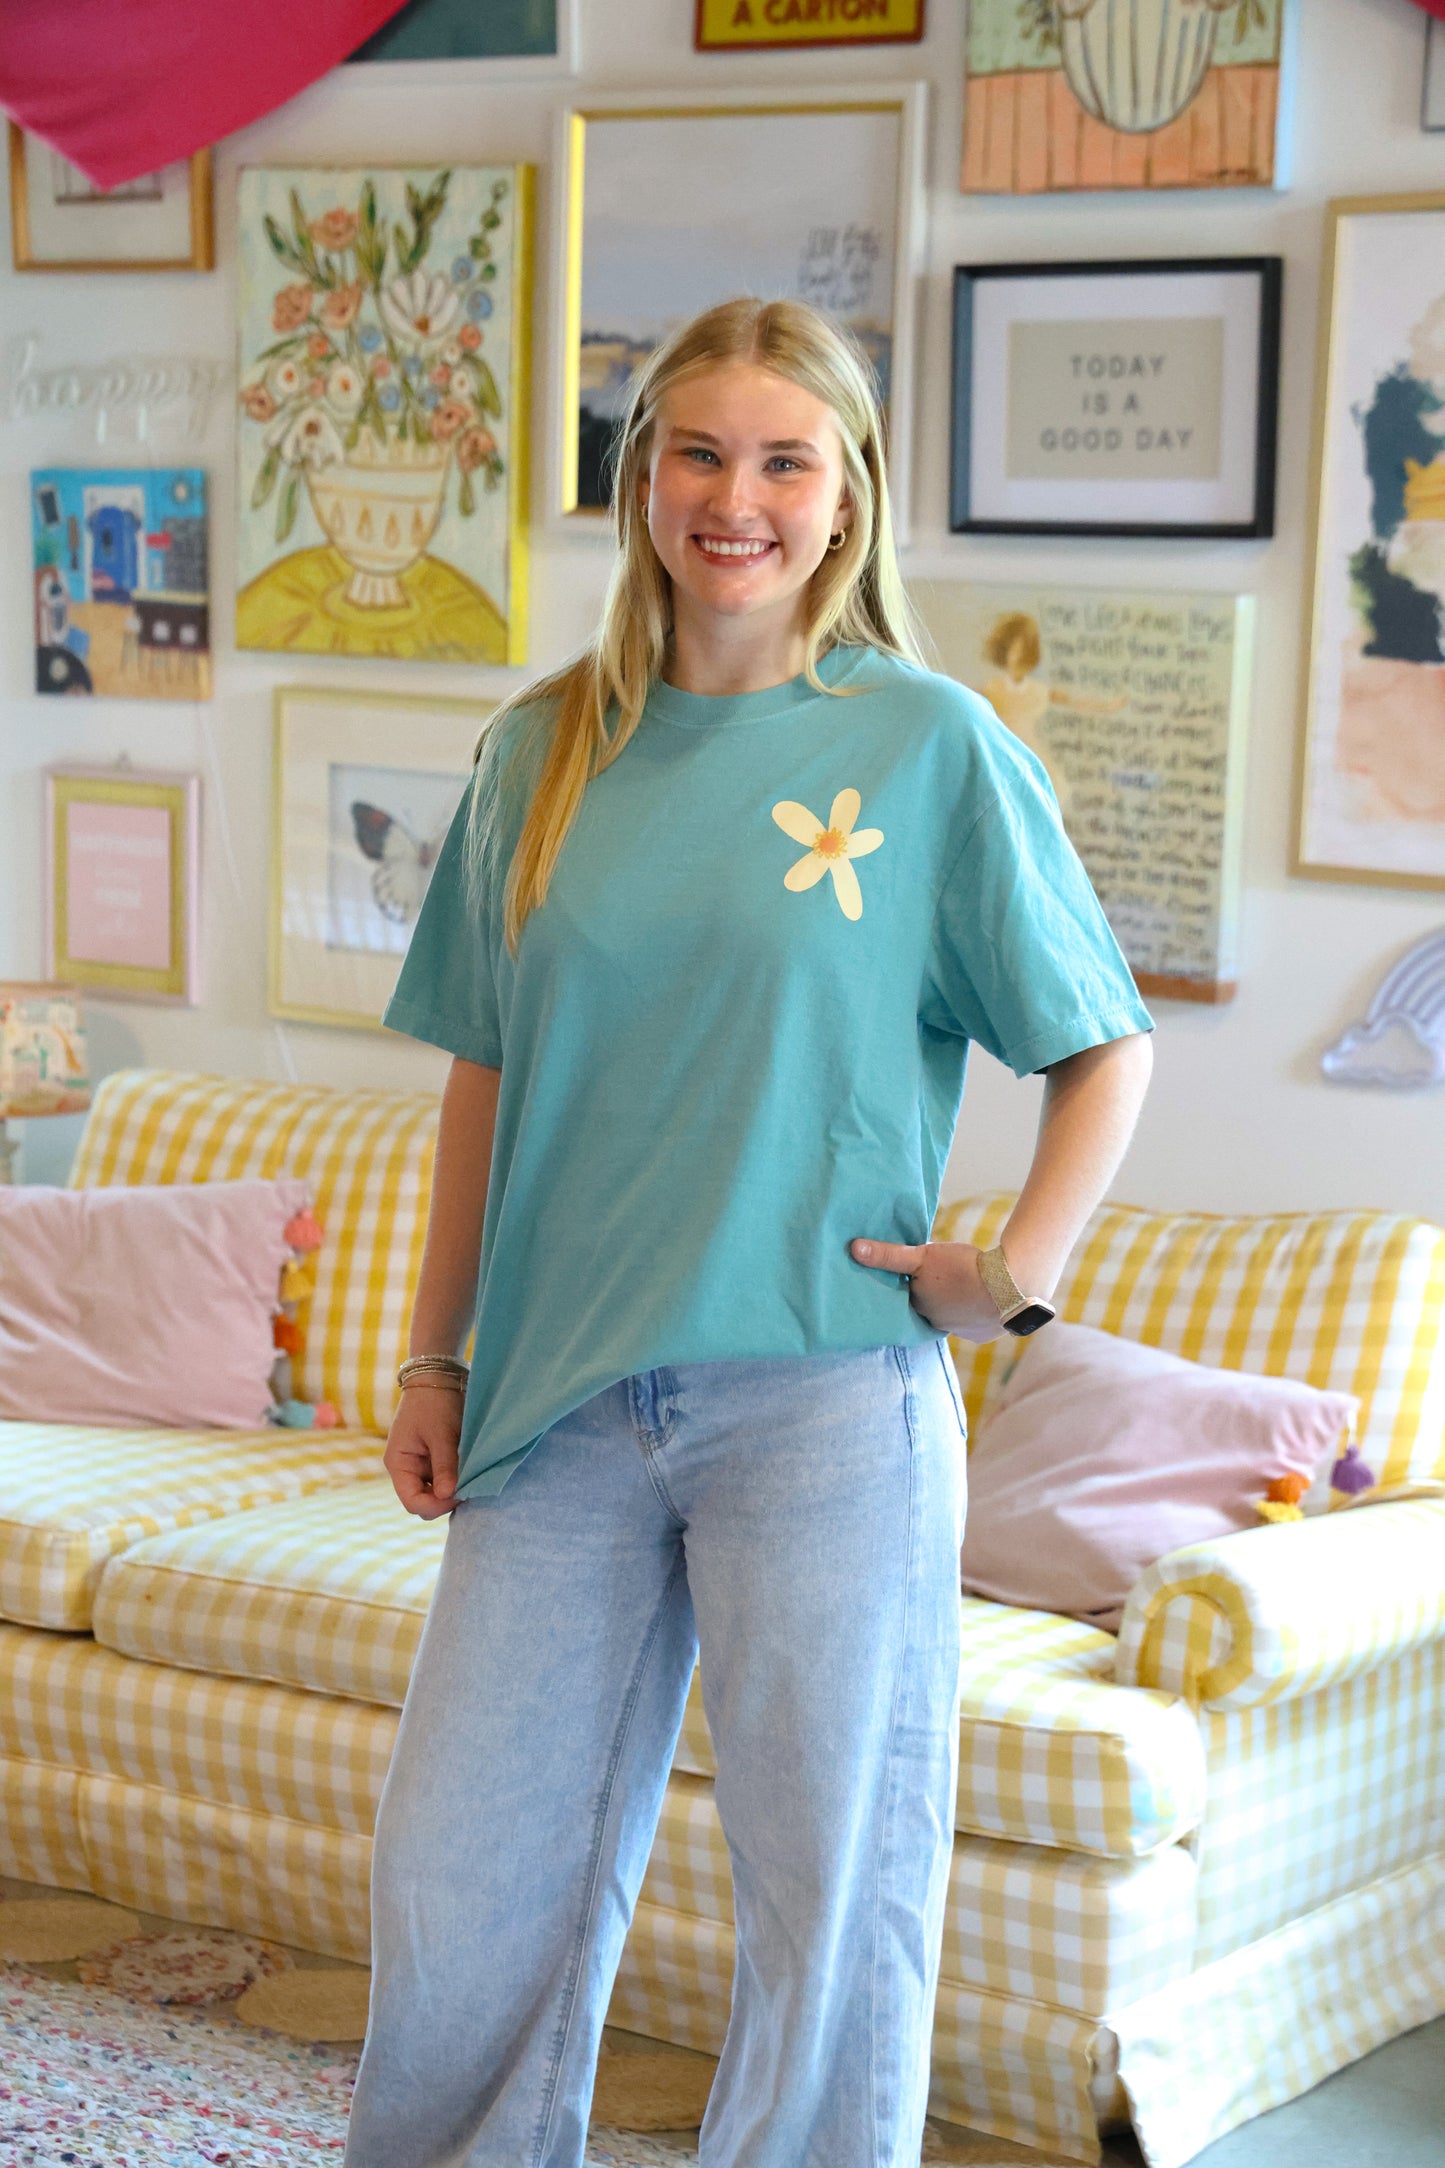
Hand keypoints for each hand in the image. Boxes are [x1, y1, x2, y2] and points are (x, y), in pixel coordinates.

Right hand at [384, 1384, 462, 1518]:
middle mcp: (407, 1469)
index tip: (460, 1493)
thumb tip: (447, 1495)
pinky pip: (443, 1479)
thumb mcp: (441, 1434)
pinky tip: (470, 1471)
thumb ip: (444, 1466)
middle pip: (424, 1501)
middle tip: (469, 1486)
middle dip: (446, 1500)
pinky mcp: (434, 1459)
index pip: (413, 1502)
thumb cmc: (435, 1402)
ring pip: (436, 1493)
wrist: (438, 1375)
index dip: (436, 1505)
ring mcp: (421, 1465)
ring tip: (471, 1477)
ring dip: (453, 1489)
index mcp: (399, 1464)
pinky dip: (456, 1479)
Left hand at [849, 1237, 1005, 1342]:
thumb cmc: (962, 1269)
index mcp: (921, 1309)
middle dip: (934, 1293)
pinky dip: (977, 1310)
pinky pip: (976, 1321)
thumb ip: (889, 1255)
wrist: (1011, 1287)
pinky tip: (982, 1296)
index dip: (915, 1284)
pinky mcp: (985, 1333)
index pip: (911, 1297)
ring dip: (956, 1302)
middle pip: (931, 1307)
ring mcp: (963, 1332)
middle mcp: (938, 1326)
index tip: (919, 1273)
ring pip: (953, 1315)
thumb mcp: (923, 1256)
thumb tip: (853, 1249)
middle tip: (943, 1275)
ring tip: (964, 1283)